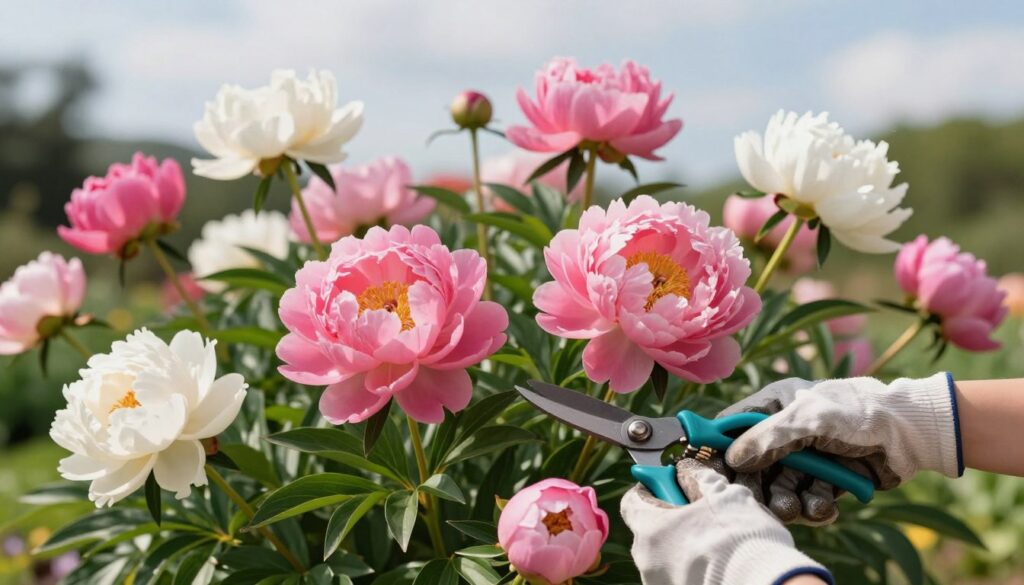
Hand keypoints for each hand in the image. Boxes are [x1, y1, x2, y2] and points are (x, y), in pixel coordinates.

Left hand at [621, 459, 832, 584]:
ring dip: (683, 546)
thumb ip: (699, 479)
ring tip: (716, 543)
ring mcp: (659, 583)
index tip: (670, 485)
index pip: (632, 502)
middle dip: (671, 519)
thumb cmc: (742, 540)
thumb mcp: (724, 495)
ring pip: (665, 556)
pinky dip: (691, 568)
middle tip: (701, 515)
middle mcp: (647, 561)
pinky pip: (677, 575)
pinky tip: (718, 563)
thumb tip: (688, 472)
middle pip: (650, 530)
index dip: (652, 489)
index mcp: (650, 530)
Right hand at [719, 373, 961, 523]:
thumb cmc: (855, 413)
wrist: (909, 433)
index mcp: (775, 405)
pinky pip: (807, 498)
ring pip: (780, 486)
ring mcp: (806, 456)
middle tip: (759, 501)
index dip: (719, 447)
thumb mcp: (806, 419)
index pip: (732, 426)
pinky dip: (814, 505)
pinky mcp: (826, 480)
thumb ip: (766, 439)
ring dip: (786, 500)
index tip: (709, 470)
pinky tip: (824, 505)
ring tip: (795, 507)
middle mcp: (786, 432)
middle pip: (753, 464)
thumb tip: (731, 459)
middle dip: (757, 485)